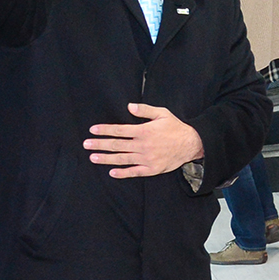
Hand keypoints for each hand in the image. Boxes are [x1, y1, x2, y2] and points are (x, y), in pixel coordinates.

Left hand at [85, 103, 204, 178]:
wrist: (192, 144)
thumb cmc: (176, 127)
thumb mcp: (162, 113)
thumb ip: (144, 110)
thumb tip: (129, 106)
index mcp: (144, 131)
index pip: (119, 130)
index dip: (105, 130)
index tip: (92, 130)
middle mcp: (143, 145)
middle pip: (117, 145)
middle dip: (100, 144)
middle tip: (86, 144)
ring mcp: (146, 158)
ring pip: (122, 159)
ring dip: (106, 158)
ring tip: (93, 157)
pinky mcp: (152, 168)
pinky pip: (134, 171)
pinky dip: (122, 173)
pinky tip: (111, 172)